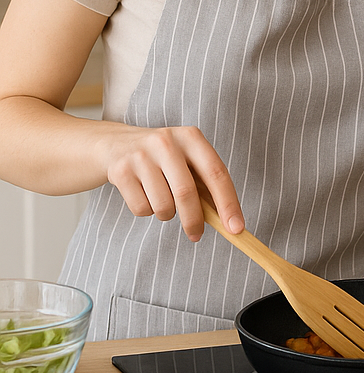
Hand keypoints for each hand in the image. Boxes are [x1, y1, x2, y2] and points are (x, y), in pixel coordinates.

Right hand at [103, 124, 243, 241]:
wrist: (117, 144)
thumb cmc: (164, 159)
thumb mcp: (186, 160)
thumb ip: (206, 185)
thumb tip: (228, 221)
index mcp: (191, 137)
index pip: (216, 172)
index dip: (228, 202)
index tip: (236, 228)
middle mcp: (167, 142)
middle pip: (186, 192)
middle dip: (194, 220)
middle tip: (197, 235)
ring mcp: (141, 156)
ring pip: (163, 205)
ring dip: (167, 214)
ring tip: (162, 199)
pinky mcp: (120, 171)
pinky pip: (141, 209)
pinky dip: (147, 211)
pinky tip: (143, 193)